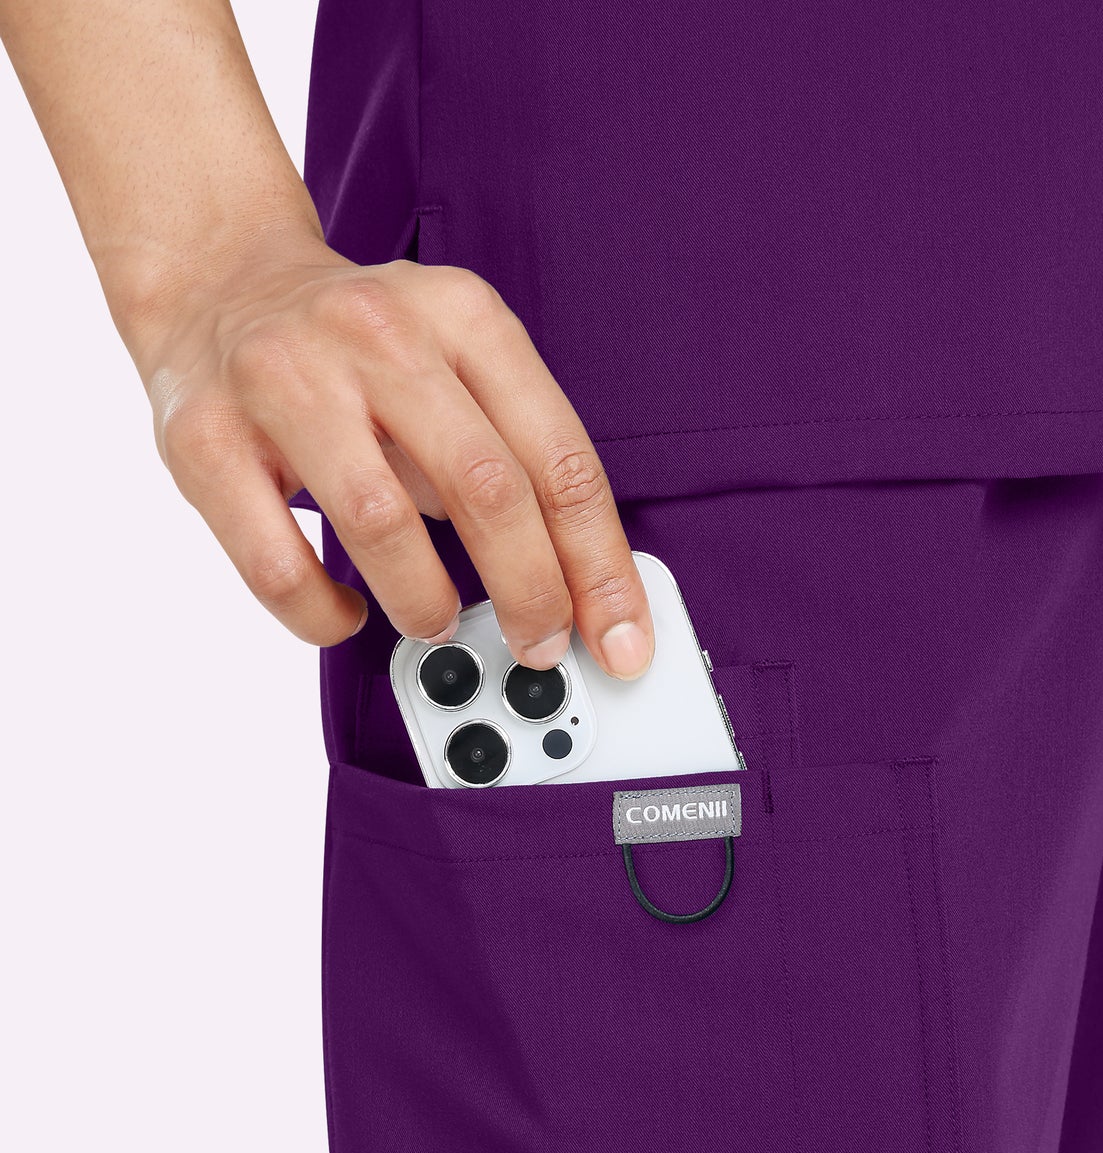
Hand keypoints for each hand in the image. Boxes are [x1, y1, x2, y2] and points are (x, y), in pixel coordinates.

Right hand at [132, 234, 653, 671]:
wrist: (215, 280)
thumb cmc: (357, 353)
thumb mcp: (454, 365)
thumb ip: (513, 460)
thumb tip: (579, 590)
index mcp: (462, 316)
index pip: (558, 457)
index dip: (599, 564)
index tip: (620, 637)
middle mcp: (377, 336)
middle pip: (486, 488)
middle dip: (530, 592)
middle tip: (539, 646)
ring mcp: (285, 381)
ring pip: (380, 524)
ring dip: (426, 603)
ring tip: (437, 622)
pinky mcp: (206, 440)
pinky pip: (277, 562)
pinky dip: (324, 613)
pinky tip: (347, 612)